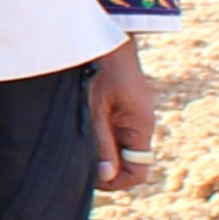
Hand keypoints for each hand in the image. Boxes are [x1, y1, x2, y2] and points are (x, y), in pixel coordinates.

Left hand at [86, 37, 158, 189]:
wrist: (106, 37)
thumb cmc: (100, 69)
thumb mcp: (94, 109)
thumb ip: (101, 143)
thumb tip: (105, 176)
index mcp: (140, 127)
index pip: (138, 173)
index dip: (115, 182)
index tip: (88, 178)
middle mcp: (141, 125)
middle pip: (128, 163)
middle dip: (105, 168)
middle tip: (77, 163)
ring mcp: (134, 116)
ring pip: (120, 148)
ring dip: (100, 151)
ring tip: (77, 143)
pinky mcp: (124, 108)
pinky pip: (115, 132)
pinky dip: (100, 137)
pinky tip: (82, 127)